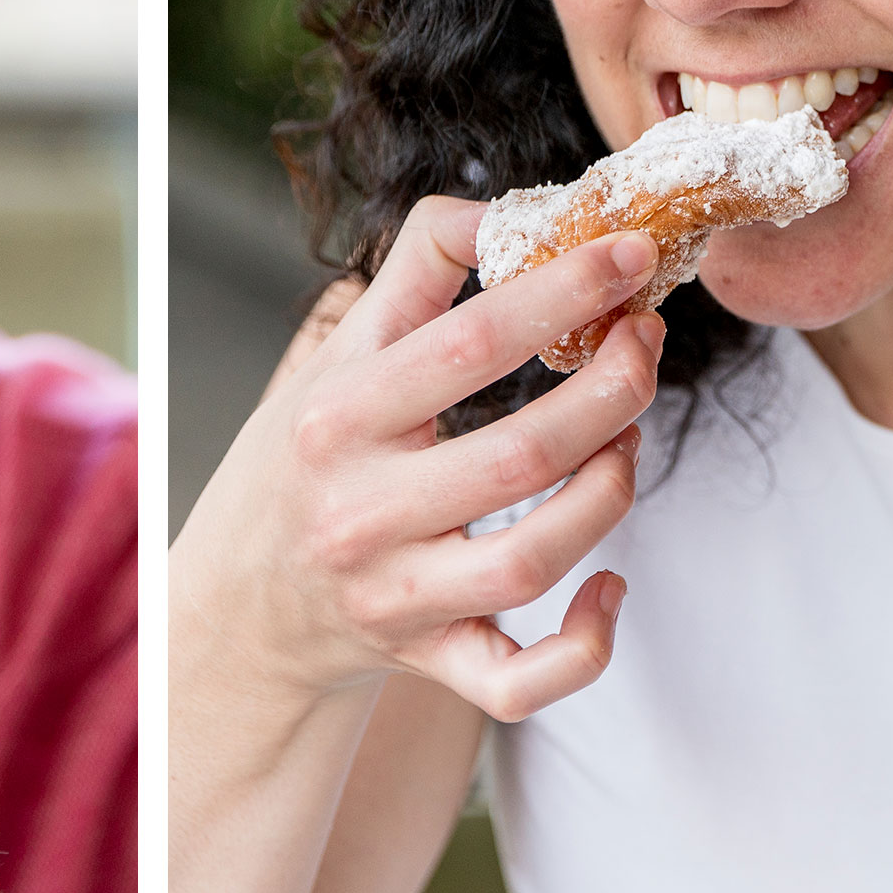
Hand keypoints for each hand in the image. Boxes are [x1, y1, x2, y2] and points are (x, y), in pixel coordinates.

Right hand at [173, 197, 662, 722]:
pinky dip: (585, 645)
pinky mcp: (431, 662)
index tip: (630, 252)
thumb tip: (507, 211)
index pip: (467, 344)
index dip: (562, 293)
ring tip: (629, 438)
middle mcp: (362, 510)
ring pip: (534, 561)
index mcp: (339, 417)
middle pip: (521, 456)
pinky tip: (610, 588)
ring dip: (612, 492)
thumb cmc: (310, 455)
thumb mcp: (338, 352)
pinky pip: (522, 682)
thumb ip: (419, 268)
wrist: (246, 599)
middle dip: (613, 391)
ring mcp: (397, 596)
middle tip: (646, 341)